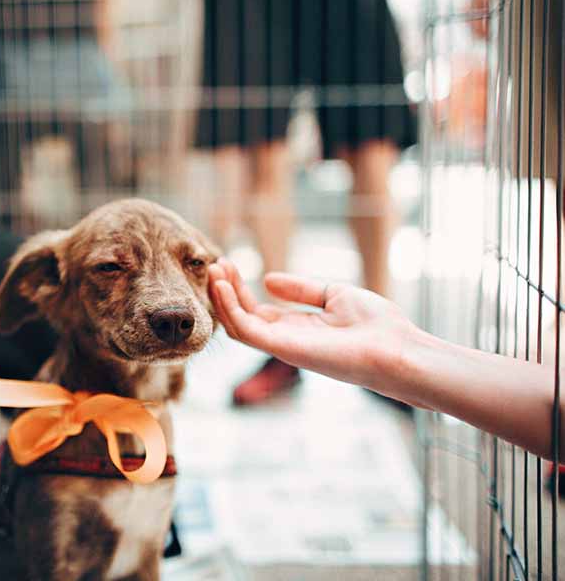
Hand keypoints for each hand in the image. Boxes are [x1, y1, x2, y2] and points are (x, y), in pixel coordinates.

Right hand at [207, 258, 417, 390]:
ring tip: (214, 270)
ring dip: (222, 297)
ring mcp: (282, 345)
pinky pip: (245, 329)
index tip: (228, 263)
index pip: (256, 310)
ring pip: (236, 325)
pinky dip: (230, 308)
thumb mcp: (334, 294)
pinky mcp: (283, 348)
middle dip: (225, 290)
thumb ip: (301, 289)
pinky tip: (223, 286)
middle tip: (215, 264)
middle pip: (241, 317)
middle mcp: (285, 339)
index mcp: (297, 328)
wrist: (396, 348)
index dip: (238, 288)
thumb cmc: (376, 325)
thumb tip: (268, 280)